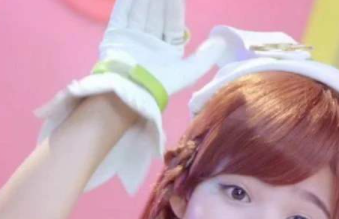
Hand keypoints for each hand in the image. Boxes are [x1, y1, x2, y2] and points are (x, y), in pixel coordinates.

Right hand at [99, 0, 223, 96]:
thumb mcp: (188, 72)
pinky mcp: (116, 35)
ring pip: (140, 10)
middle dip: (160, 0)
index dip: (175, 8)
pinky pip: (122, 13)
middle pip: (156, 14)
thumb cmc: (160, 82)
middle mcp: (150, 43)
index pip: (173, 24)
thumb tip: (222, 42)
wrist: (130, 89)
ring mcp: (132, 37)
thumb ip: (205, 58)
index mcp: (167, 51)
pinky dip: (127, 1)